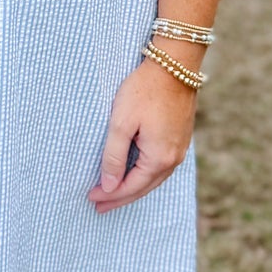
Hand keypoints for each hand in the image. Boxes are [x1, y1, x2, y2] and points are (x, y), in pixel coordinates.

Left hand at [87, 57, 197, 212]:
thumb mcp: (121, 123)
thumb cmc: (145, 90)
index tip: (91, 197)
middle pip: (144, 188)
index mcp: (159, 158)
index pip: (131, 187)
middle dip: (121, 198)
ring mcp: (180, 149)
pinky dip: (145, 175)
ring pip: (154, 179)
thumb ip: (114, 156)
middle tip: (99, 206)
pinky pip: (161, 166)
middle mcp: (174, 158)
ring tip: (114, 194)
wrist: (175, 65)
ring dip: (133, 188)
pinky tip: (134, 173)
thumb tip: (110, 186)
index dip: (110, 195)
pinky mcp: (180, 138)